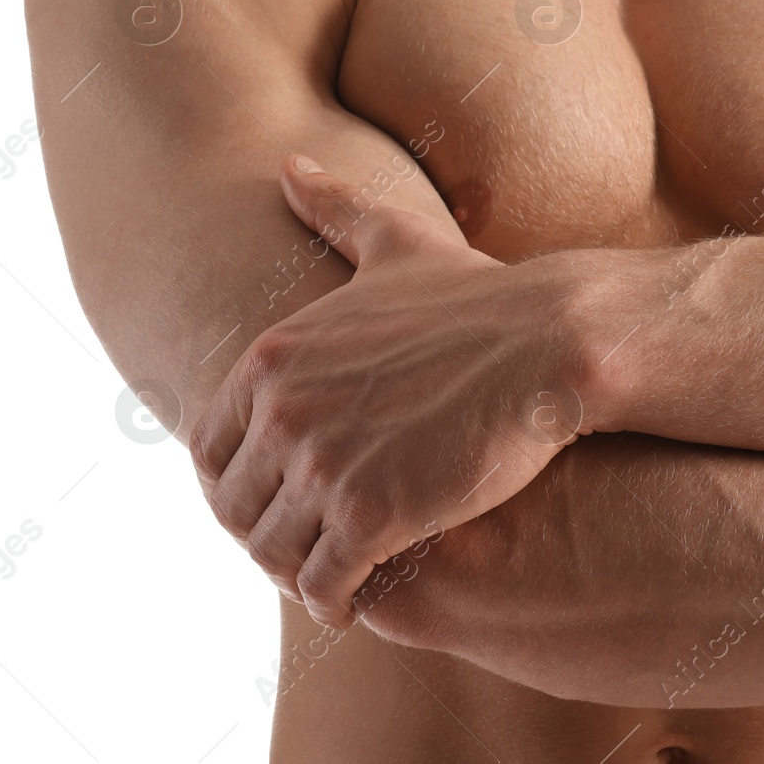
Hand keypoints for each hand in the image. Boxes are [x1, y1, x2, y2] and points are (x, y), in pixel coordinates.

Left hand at [191, 155, 599, 627]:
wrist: (553, 346)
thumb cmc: (485, 300)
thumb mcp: (398, 246)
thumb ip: (335, 209)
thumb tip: (288, 164)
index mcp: (271, 359)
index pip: (210, 452)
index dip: (241, 484)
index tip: (284, 498)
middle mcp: (281, 413)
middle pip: (235, 510)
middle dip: (266, 534)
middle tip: (308, 546)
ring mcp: (322, 466)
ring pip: (273, 555)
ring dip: (296, 574)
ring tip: (331, 578)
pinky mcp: (371, 515)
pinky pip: (323, 585)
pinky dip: (333, 600)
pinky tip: (359, 596)